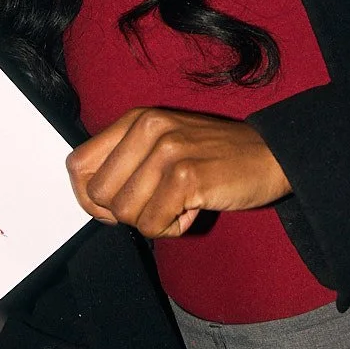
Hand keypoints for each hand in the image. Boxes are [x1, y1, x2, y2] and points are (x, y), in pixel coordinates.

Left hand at [68, 108, 289, 238]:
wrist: (271, 155)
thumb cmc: (215, 156)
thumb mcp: (163, 142)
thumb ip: (127, 160)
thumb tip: (90, 198)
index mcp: (137, 119)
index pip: (78, 164)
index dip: (87, 197)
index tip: (112, 209)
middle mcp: (148, 129)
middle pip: (99, 194)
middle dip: (122, 214)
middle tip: (155, 208)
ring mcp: (167, 152)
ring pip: (125, 213)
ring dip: (151, 222)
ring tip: (179, 206)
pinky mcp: (186, 178)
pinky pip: (153, 225)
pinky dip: (172, 229)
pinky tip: (193, 211)